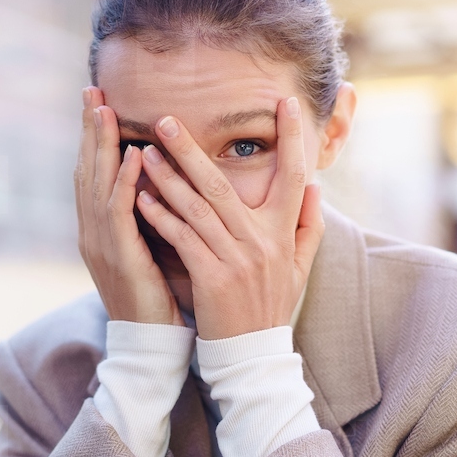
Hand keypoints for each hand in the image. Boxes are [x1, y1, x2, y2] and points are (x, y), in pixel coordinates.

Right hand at [74, 87, 184, 326]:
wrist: (149, 342)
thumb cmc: (155, 298)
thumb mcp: (145, 250)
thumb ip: (143, 218)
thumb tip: (153, 186)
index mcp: (98, 230)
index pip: (92, 174)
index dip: (93, 138)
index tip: (97, 102)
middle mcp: (93, 232)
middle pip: (86, 170)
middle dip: (89, 130)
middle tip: (91, 91)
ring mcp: (102, 244)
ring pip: (97, 184)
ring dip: (102, 145)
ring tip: (106, 109)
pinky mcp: (120, 257)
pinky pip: (120, 212)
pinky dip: (124, 181)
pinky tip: (135, 155)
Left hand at [134, 96, 324, 339]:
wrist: (252, 354)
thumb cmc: (270, 308)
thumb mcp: (299, 268)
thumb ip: (308, 227)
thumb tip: (316, 187)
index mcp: (283, 234)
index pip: (293, 177)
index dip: (290, 139)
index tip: (282, 102)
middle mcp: (262, 242)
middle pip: (225, 184)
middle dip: (193, 149)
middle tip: (168, 119)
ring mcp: (236, 259)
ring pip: (198, 207)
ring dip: (168, 177)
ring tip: (144, 152)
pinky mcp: (212, 277)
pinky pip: (183, 238)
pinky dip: (161, 216)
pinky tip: (140, 197)